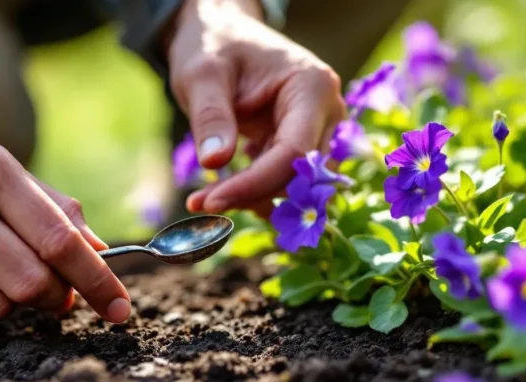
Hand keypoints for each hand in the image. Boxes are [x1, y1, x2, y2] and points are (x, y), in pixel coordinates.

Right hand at [0, 124, 129, 325]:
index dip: (97, 280)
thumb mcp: (5, 169)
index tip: (120, 307)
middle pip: (30, 282)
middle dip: (54, 298)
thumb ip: (55, 208)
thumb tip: (100, 251)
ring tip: (0, 277)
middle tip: (55, 294)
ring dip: (10, 305)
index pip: (59, 239)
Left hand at [166, 0, 346, 215]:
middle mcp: (325, 111)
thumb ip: (210, 117)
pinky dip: (251, 191)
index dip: (256, 183)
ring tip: (202, 199)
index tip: (213, 201)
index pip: (294, 151)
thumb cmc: (213, 43)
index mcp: (312, 87)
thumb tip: (215, 163)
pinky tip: (217, 191)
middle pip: (297, 173)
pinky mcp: (298, 142)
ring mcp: (315, 129)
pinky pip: (280, 178)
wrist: (220, 31)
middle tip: (200, 204)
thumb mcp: (202, 75)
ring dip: (250, 198)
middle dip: (251, 194)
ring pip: (291, 183)